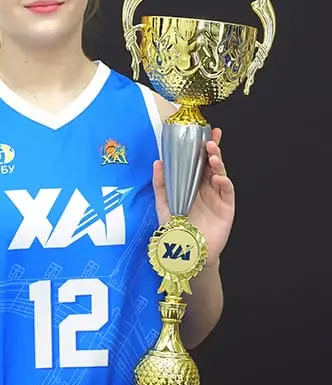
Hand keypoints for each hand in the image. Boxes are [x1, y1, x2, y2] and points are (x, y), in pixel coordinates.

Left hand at [153, 127, 234, 265]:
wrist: (186, 252)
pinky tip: (219, 178)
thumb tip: (157, 161)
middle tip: (211, 140)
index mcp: (193, 184)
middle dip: (214, 150)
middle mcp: (207, 188)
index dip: (203, 147)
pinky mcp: (226, 208)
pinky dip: (224, 184)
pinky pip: (227, 192)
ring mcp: (217, 197)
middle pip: (212, 164)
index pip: (199, 161)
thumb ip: (160, 184)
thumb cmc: (176, 228)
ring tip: (213, 155)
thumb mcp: (163, 204)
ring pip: (221, 175)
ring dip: (218, 164)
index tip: (205, 132)